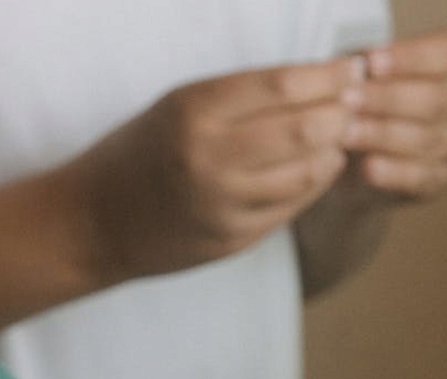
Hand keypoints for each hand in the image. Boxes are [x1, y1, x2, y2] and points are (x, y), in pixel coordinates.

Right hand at [71, 58, 359, 280]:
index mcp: (195, 114)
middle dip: (342, 112)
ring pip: (308, 173)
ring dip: (334, 150)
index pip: (286, 85)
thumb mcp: (178, 105)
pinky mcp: (229, 241)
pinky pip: (291, 208)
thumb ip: (242, 93)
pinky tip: (313, 169)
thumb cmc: (137, 153)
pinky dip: (312, 184)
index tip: (351, 69)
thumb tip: (320, 79)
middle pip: (307, 129)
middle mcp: (210, 161)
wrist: (91, 225)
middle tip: (355, 101)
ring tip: (338, 135)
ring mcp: (221, 207)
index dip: (331, 76)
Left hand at [343, 31, 446, 200]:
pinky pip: (421, 177)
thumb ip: (372, 66)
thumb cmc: (375, 99)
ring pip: (427, 139)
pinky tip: (368, 167)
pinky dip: (394, 173)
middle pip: (436, 99)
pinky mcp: (440, 179)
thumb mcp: (375, 74)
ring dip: (384, 135)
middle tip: (349, 99)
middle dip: (389, 99)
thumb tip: (356, 67)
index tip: (371, 62)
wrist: (369, 158)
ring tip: (347, 133)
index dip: (409, 58)